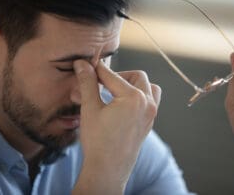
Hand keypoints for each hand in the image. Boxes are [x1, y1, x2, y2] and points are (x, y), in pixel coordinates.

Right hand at [72, 60, 160, 194]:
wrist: (108, 169)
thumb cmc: (98, 142)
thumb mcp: (90, 108)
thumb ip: (88, 83)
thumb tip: (82, 64)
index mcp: (133, 98)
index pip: (112, 75)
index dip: (96, 70)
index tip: (86, 66)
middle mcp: (147, 103)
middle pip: (136, 76)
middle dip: (118, 76)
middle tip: (102, 83)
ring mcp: (151, 113)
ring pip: (148, 87)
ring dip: (133, 84)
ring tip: (115, 91)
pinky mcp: (150, 122)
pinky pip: (150, 100)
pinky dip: (139, 95)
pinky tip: (122, 103)